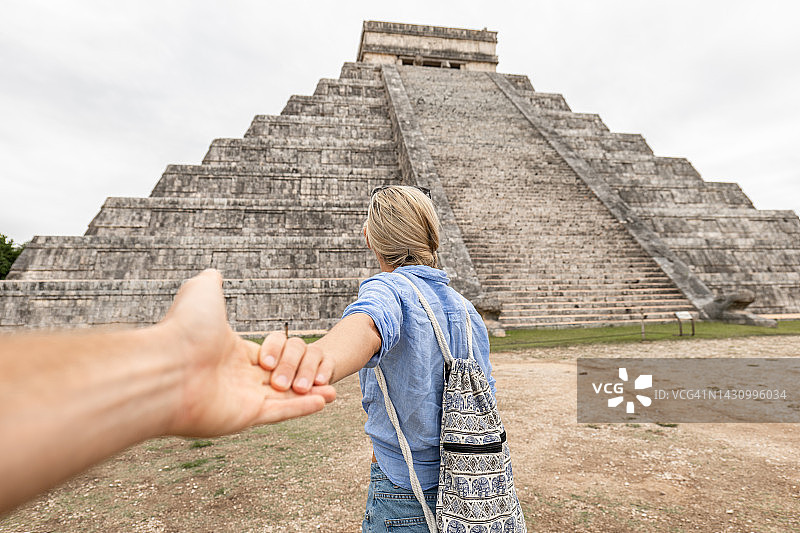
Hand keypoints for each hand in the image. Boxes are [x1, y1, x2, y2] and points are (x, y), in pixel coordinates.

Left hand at [159, 270, 335, 435]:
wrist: (168, 365)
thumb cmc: (183, 330)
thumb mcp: (201, 292)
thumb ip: (212, 284)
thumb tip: (213, 273)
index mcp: (227, 354)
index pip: (263, 356)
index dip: (283, 354)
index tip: (303, 351)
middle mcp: (233, 379)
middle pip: (275, 380)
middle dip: (300, 378)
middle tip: (322, 376)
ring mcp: (239, 400)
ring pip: (283, 399)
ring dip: (309, 396)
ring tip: (333, 392)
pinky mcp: (245, 417)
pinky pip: (282, 413)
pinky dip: (304, 408)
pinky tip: (326, 400)